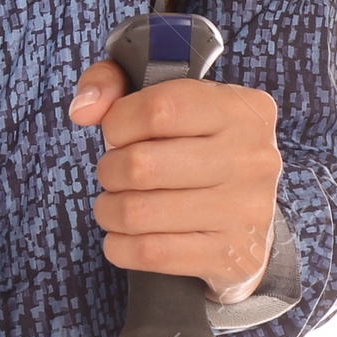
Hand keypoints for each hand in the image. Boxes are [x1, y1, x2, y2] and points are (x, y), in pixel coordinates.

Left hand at [67, 57, 281, 303]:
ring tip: (113, 205)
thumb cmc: (193, 144)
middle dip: (109, 170)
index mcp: (240, 108)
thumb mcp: (160, 94)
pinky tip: (122, 238)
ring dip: (109, 210)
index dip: (118, 122)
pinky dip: (121, 247)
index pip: (159, 108)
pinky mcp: (234, 256)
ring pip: (140, 213)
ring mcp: (248, 211)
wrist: (246, 214)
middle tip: (112, 174)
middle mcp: (252, 158)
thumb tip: (83, 110)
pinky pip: (153, 254)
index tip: (116, 133)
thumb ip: (112, 80)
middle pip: (143, 165)